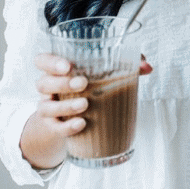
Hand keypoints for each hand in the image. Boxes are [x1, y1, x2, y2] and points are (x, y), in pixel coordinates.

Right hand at [31, 52, 152, 136]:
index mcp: (57, 70)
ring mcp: (48, 108)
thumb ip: (125, 65)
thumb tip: (147, 67)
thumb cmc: (89, 88)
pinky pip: (55, 128)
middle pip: (43, 83)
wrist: (72, 119)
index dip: (50, 62)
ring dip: (65, 106)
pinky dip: (67, 127)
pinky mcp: (54, 127)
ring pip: (46, 106)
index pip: (42, 60)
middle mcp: (48, 88)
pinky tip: (81, 124)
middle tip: (84, 83)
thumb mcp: (103, 74)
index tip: (68, 65)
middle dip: (62, 83)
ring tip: (85, 104)